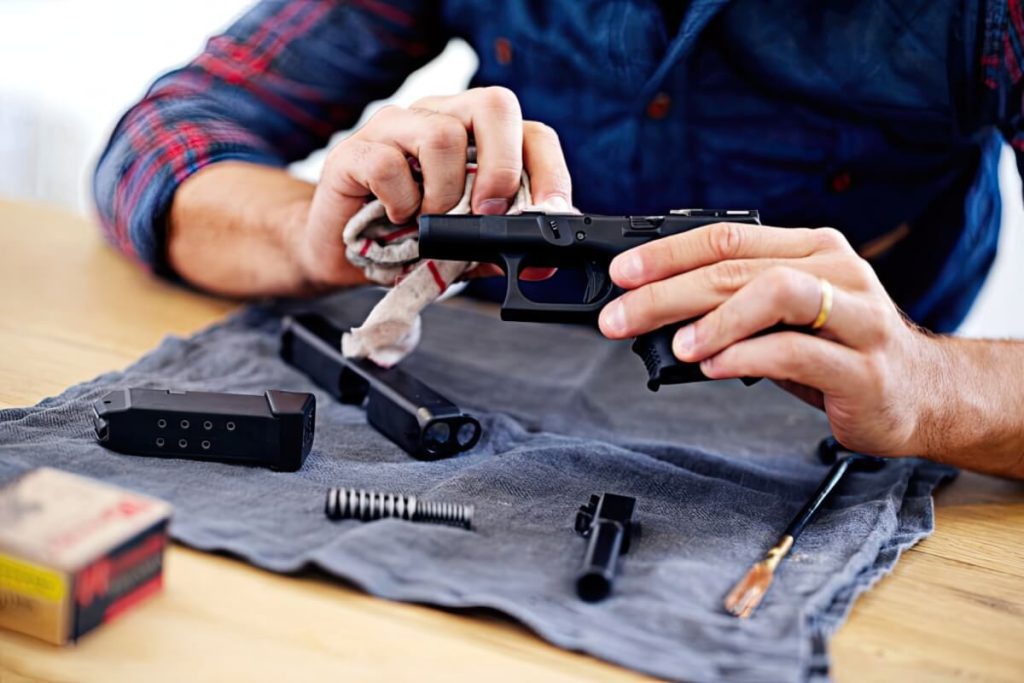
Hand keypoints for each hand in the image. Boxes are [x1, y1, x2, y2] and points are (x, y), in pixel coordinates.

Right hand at [295, 87, 572, 286]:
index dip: (550, 170)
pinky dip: (401, 203)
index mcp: (475, 136)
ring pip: (441, 135)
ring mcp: (394, 128)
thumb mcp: (466, 249)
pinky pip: (388, 165)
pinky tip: (396, 218)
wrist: (341, 254)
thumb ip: (501, 247)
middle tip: (489, 212)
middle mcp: (439, 117)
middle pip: (493, 104)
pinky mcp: (354, 151)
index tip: (551, 212)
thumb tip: (544, 263)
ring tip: (430, 220)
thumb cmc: (407, 240)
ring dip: (445, 194)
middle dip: (503, 165)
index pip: (530, 131)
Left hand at [598, 222, 944, 456]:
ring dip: (714, 317)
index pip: (727, 237)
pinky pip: (797, 351)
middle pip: (738, 267)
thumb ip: (733, 305)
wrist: (922, 395)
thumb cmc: (841, 352)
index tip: (622, 275)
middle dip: (667, 291)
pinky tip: (713, 367)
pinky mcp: (864, 367)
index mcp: (811, 250)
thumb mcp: (785, 318)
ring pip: (775, 293)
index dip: (666, 253)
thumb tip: (654, 312)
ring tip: (674, 343)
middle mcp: (837, 271)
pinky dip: (746, 356)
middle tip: (621, 316)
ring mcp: (857, 316)